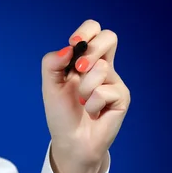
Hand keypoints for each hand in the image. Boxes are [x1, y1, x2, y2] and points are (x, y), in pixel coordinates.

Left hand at [41, 19, 129, 172]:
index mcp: (85, 60)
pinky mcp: (121, 97)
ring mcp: (114, 81)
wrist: (71, 142)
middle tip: (79, 68)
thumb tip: (68, 48)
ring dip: (85, 88)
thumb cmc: (62, 115)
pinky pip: (105, 91)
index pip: (93, 31)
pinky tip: (93, 114)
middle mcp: (102, 67)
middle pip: (109, 37)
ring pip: (102, 68)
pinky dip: (92, 104)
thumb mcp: (50, 86)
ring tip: (82, 103)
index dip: (86, 31)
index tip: (74, 43)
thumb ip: (52, 63)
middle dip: (91, 50)